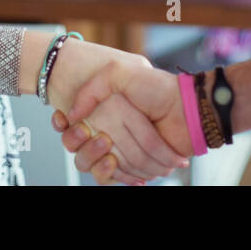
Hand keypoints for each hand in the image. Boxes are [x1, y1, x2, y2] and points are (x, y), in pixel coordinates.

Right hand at [50, 59, 191, 184]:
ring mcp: (119, 150)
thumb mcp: (120, 72)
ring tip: (108, 149)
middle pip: (78, 149)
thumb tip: (71, 115)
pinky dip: (113, 174)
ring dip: (96, 160)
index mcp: (102, 110)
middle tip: (97, 137)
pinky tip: (114, 163)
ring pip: (91, 166)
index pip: (70, 125)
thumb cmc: (158, 89)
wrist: (187, 111)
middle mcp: (108, 130)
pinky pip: (111, 178)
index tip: (63, 122)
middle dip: (81, 145)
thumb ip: (91, 88)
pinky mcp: (132, 167)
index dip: (63, 127)